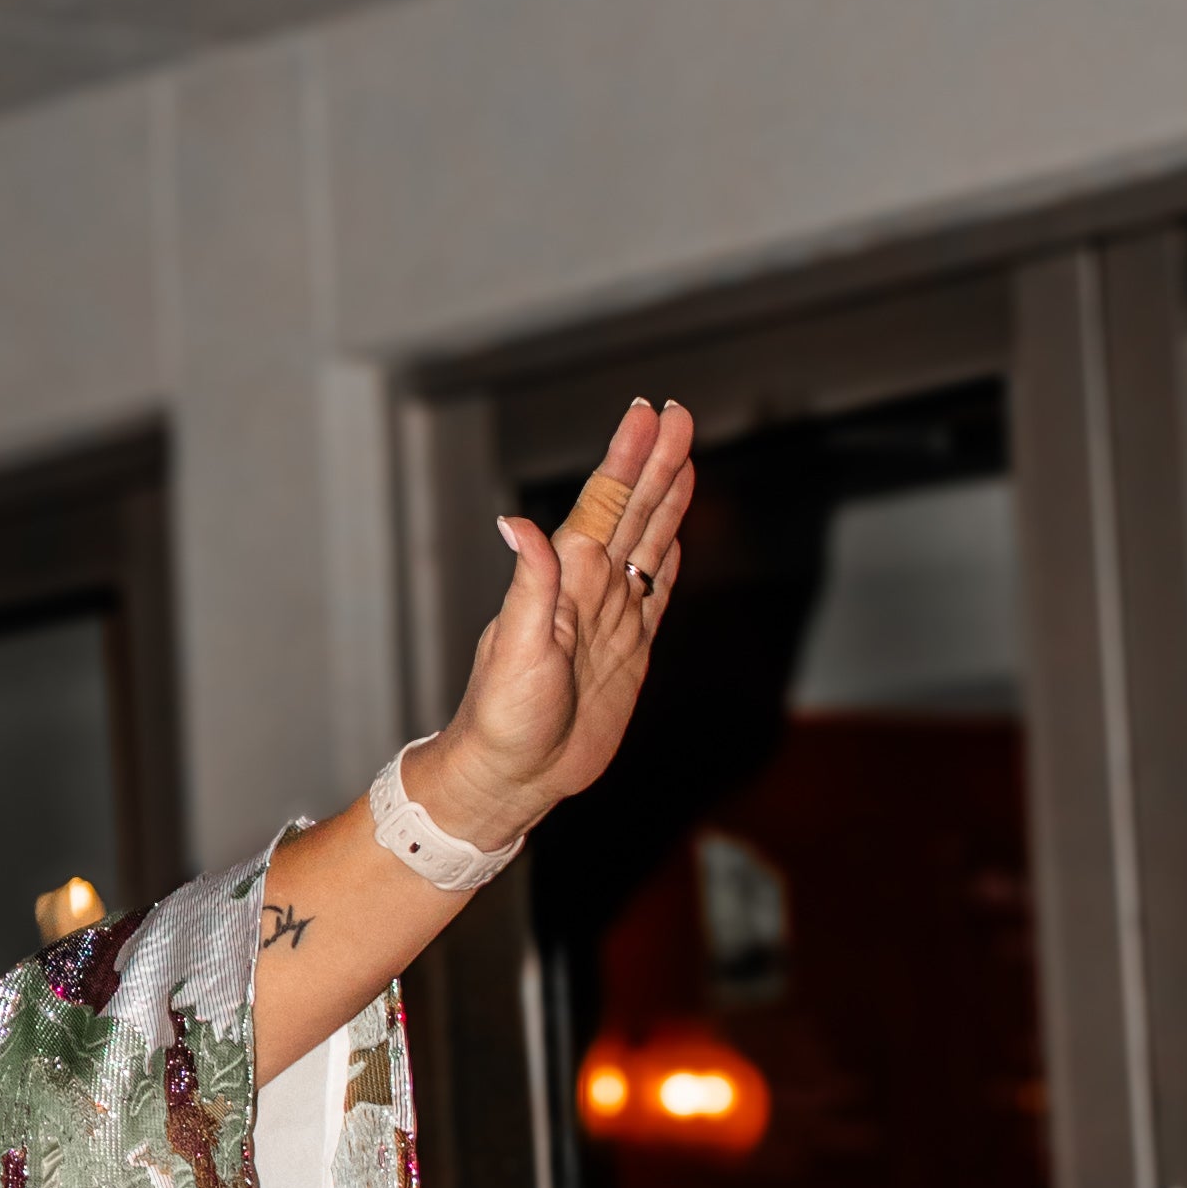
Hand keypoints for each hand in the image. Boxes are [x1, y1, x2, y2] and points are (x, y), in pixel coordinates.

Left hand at [423, 395, 695, 846]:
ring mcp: (613, 616)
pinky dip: (668, 555)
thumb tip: (515, 523)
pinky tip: (675, 531)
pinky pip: (656, 589)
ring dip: (667, 498)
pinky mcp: (630, 648)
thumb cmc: (502, 716)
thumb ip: (529, 585)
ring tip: (684, 453)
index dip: (627, 459)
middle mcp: (591, 589)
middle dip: (657, 462)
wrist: (514, 773)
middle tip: (679, 414)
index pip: (603, 505)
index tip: (647, 414)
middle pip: (633, 511)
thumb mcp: (515, 649)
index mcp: (566, 580)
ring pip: (649, 541)